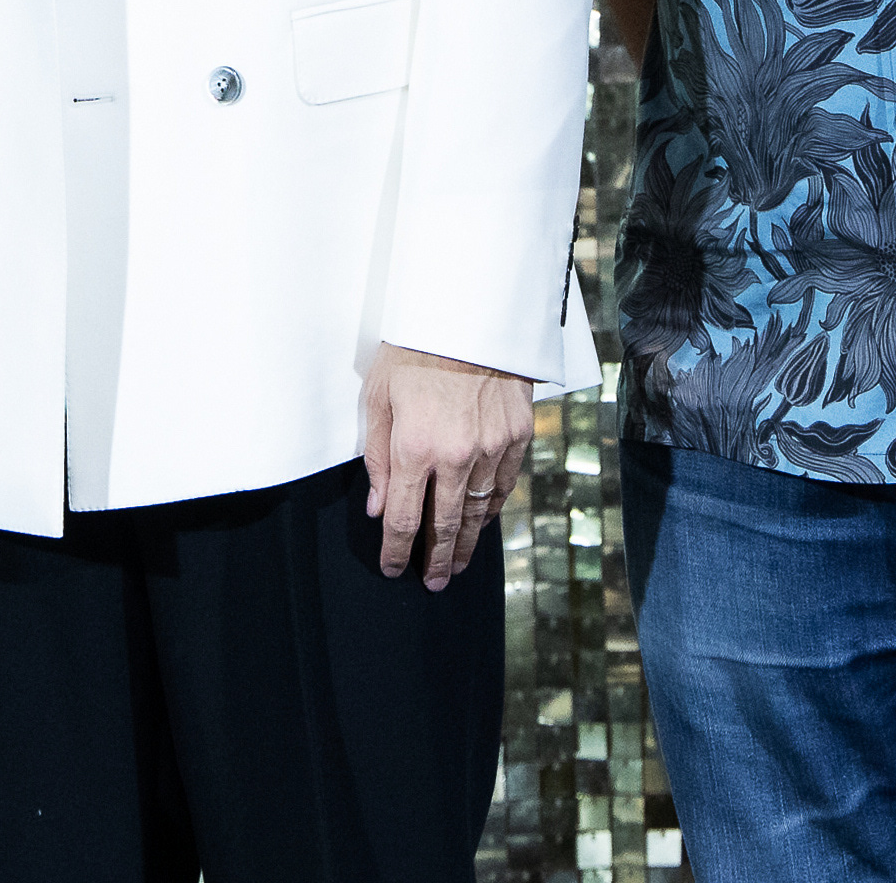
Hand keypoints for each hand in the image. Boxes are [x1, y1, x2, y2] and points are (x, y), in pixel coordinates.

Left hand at [360, 345, 533, 589]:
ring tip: (458, 563)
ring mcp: (491, 447)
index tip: (394, 570)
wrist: (469, 312)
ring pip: (479, 510)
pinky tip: (483, 519)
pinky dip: (492, 507)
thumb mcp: (379, 398)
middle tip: (433, 583)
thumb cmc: (414, 349)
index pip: (405, 519)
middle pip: (445, 525)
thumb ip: (379, 458)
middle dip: (436, 559)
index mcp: (414, 449)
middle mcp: (455, 456)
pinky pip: (504, 483)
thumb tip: (379, 508)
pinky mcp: (517, 434)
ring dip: (467, 541)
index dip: (397, 552)